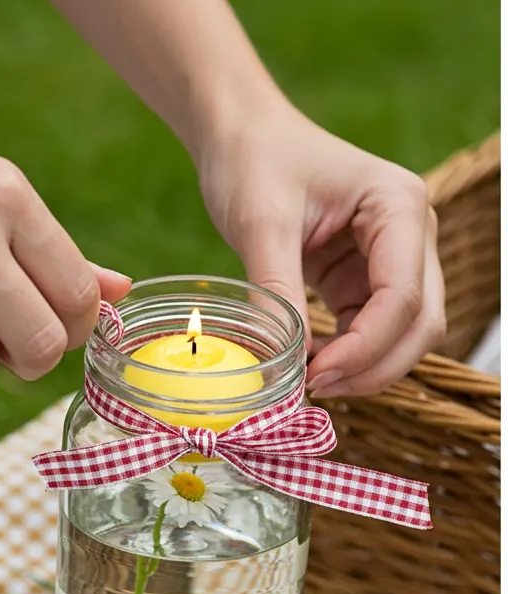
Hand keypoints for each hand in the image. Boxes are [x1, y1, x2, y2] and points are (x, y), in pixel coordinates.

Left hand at [198, 100, 445, 396]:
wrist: (241, 136)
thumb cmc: (254, 160)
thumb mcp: (261, 224)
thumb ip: (276, 293)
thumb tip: (285, 363)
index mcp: (398, 205)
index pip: (404, 297)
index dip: (365, 348)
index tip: (314, 374)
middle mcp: (411, 233)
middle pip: (421, 324)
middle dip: (374, 367)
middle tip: (315, 387)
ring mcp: (395, 260)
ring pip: (405, 337)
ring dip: (364, 368)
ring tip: (306, 377)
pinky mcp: (367, 280)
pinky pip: (373, 334)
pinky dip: (347, 357)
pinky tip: (308, 362)